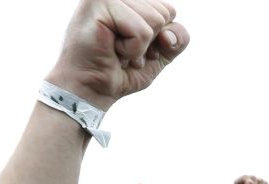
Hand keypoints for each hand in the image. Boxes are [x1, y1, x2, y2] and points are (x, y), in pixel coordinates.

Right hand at [43, 0, 188, 110]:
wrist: (91, 89)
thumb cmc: (121, 70)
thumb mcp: (160, 54)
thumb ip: (177, 38)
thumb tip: (169, 34)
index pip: (169, 10)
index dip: (160, 37)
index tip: (134, 46)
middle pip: (165, 13)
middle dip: (150, 41)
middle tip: (123, 49)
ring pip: (155, 20)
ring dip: (139, 46)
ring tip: (116, 50)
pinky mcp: (99, 4)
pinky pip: (141, 31)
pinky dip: (132, 50)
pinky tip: (111, 50)